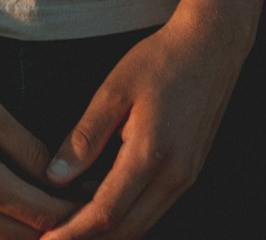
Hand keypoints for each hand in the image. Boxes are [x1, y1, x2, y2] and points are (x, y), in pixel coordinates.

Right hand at [0, 52, 78, 237]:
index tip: (92, 204)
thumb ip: (28, 148)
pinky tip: (3, 214)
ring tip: (43, 216)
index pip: (42, 215)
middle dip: (52, 228)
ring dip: (21, 233)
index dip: (71, 213)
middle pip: (23, 238)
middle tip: (77, 215)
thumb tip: (57, 176)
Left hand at [39, 8, 251, 238]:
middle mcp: (174, 178)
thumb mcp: (114, 91)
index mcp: (151, 156)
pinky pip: (153, 208)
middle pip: (126, 231)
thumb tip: (54, 177)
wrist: (212, 46)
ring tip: (71, 222)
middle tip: (53, 238)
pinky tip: (100, 199)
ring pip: (142, 224)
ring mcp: (186, 178)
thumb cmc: (160, 60)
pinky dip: (126, 213)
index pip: (106, 214)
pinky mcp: (189, 172)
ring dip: (107, 230)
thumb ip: (85, 137)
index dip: (73, 233)